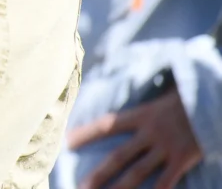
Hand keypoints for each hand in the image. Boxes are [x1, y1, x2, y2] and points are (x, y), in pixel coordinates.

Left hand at [67, 88, 202, 188]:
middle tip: (80, 186)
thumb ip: (140, 109)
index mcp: (140, 115)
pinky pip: (166, 180)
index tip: (66, 141)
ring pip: (138, 173)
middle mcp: (150, 132)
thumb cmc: (183, 99)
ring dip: (119, 188)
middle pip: (119, 156)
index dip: (85, 133)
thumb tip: (117, 94)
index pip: (106, 125)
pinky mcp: (182, 159)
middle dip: (99, 174)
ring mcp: (166, 147)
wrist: (210, 101)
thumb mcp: (157, 99)